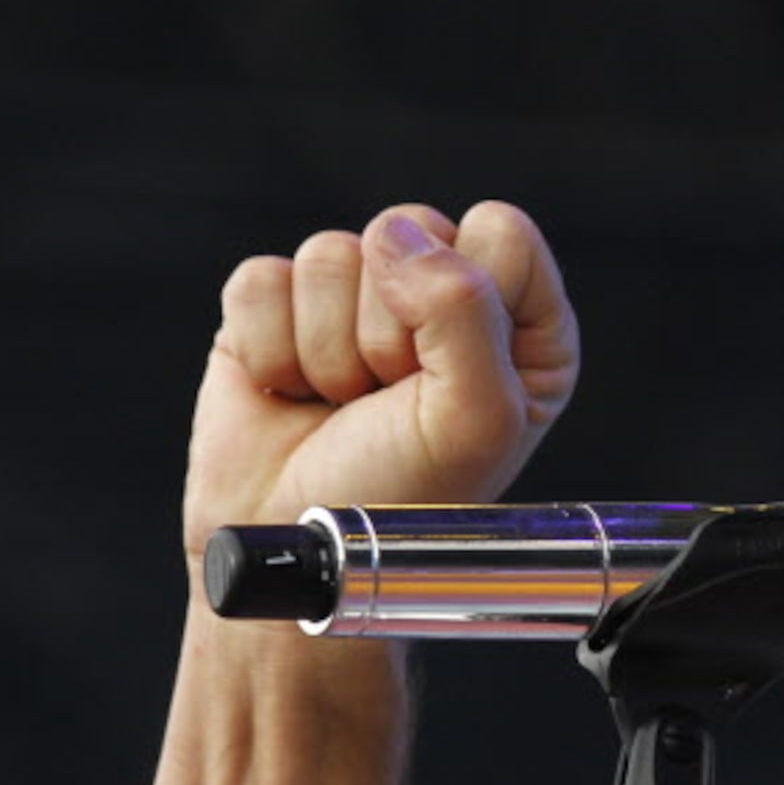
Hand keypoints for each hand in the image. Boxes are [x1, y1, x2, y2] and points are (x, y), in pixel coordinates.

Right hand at [183, 201, 579, 571]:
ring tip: (341, 404)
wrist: (295, 555)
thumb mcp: (472, 420)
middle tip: (387, 401)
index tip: (444, 377)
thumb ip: (465, 312)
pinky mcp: (277, 308)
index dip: (465, 298)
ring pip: (331, 253)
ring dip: (328, 349)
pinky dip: (269, 348)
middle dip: (388, 330)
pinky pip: (264, 279)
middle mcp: (444, 301)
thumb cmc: (397, 505)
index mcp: (519, 325)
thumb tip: (397, 238)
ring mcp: (356, 299)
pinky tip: (289, 393)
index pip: (499, 233)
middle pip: (411, 230)